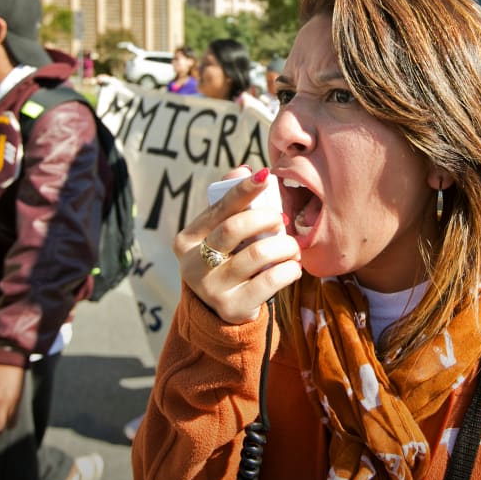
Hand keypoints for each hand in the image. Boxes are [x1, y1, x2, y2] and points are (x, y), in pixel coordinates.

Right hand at [173, 166, 301, 323]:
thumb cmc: (228, 260)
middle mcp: (193, 264)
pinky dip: (289, 270)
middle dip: (267, 218)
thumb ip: (231, 203)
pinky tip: (292, 267)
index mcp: (187, 240)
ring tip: (292, 247)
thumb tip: (245, 169)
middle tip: (283, 220)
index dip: (243, 190)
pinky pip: (269, 282)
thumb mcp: (221, 234)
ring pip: (257, 255)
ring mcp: (210, 289)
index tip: (265, 176)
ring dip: (284, 245)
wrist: (223, 310)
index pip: (219, 208)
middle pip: (234, 229)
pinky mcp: (232, 307)